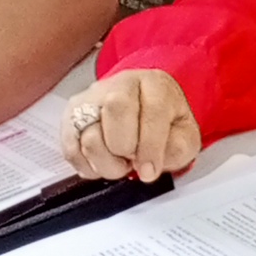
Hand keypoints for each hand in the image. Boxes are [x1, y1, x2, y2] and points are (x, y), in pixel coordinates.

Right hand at [61, 69, 203, 185]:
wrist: (141, 110)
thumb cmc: (163, 123)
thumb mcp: (184, 135)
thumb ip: (177, 148)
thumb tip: (152, 163)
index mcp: (154, 85)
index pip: (152, 111)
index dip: (150, 147)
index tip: (149, 171)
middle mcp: (119, 85)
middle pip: (115, 112)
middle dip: (125, 150)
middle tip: (132, 161)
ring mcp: (91, 99)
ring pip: (90, 136)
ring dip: (106, 163)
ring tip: (118, 162)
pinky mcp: (70, 116)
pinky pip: (72, 149)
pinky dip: (87, 166)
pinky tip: (103, 163)